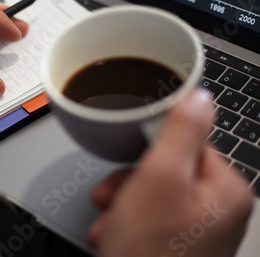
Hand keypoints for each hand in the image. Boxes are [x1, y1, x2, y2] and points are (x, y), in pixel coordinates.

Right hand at [88, 90, 253, 256]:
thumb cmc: (150, 255)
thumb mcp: (158, 178)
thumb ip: (180, 131)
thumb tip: (199, 95)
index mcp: (225, 189)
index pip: (184, 144)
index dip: (148, 153)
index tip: (130, 164)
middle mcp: (217, 211)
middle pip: (162, 172)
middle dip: (127, 185)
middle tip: (112, 199)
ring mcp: (198, 233)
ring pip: (149, 197)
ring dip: (121, 207)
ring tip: (110, 227)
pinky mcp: (177, 249)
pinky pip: (148, 221)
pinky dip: (125, 225)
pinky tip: (113, 238)